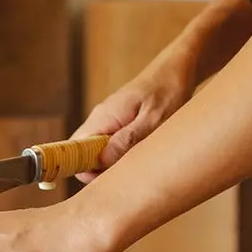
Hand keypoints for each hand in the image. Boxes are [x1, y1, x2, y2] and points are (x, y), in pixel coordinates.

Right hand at [72, 54, 195, 182]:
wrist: (177, 69)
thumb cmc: (168, 90)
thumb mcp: (153, 118)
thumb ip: (128, 139)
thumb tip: (103, 160)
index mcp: (103, 117)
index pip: (75, 148)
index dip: (81, 168)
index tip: (99, 182)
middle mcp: (100, 119)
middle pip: (84, 153)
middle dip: (98, 171)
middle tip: (125, 178)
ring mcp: (109, 121)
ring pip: (98, 151)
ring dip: (112, 164)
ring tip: (137, 167)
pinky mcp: (119, 124)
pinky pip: (110, 145)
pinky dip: (120, 156)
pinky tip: (139, 158)